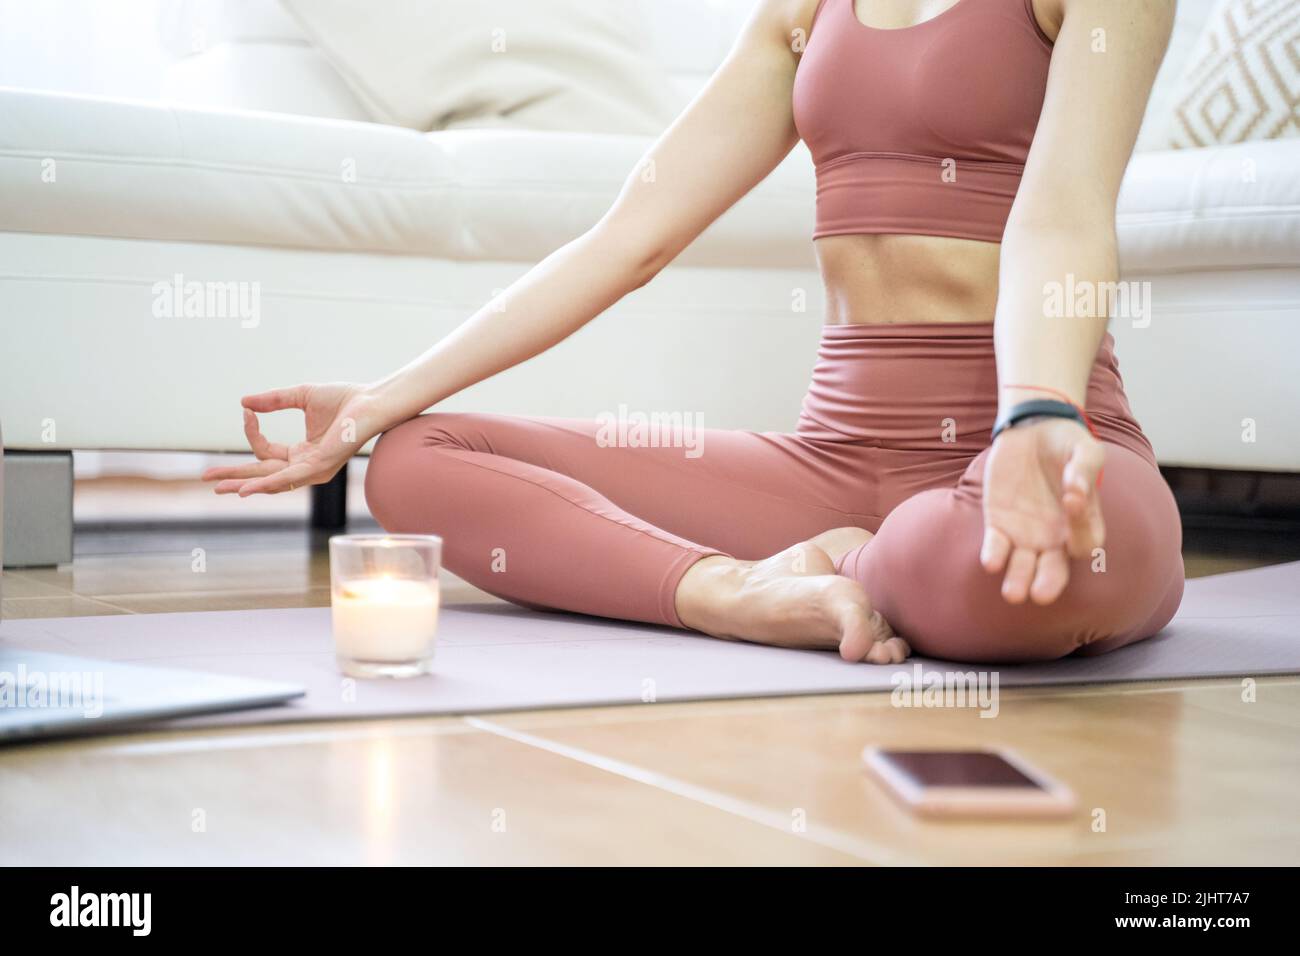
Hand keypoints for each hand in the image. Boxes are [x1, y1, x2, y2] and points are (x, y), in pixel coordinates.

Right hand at [202, 383, 388, 495]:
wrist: (370, 401)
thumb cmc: (344, 399)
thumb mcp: (300, 397)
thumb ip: (273, 401)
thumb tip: (243, 402)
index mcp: (302, 454)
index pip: (265, 452)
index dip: (252, 433)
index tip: (247, 411)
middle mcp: (306, 467)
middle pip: (262, 474)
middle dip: (234, 476)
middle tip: (207, 478)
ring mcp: (313, 470)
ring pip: (271, 481)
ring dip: (243, 483)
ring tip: (219, 486)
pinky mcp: (320, 467)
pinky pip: (288, 478)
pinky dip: (266, 483)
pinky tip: (247, 489)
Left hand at [979, 417, 1105, 604]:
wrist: (1033, 429)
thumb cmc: (1066, 444)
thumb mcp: (1084, 450)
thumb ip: (1085, 470)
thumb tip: (1076, 491)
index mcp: (1082, 522)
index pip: (1085, 541)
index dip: (1081, 531)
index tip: (1073, 505)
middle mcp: (1054, 535)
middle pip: (1054, 569)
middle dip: (1048, 583)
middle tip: (1040, 595)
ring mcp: (1025, 532)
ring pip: (1023, 565)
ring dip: (1018, 579)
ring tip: (1013, 593)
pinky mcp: (999, 522)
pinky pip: (996, 545)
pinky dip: (994, 555)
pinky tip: (991, 562)